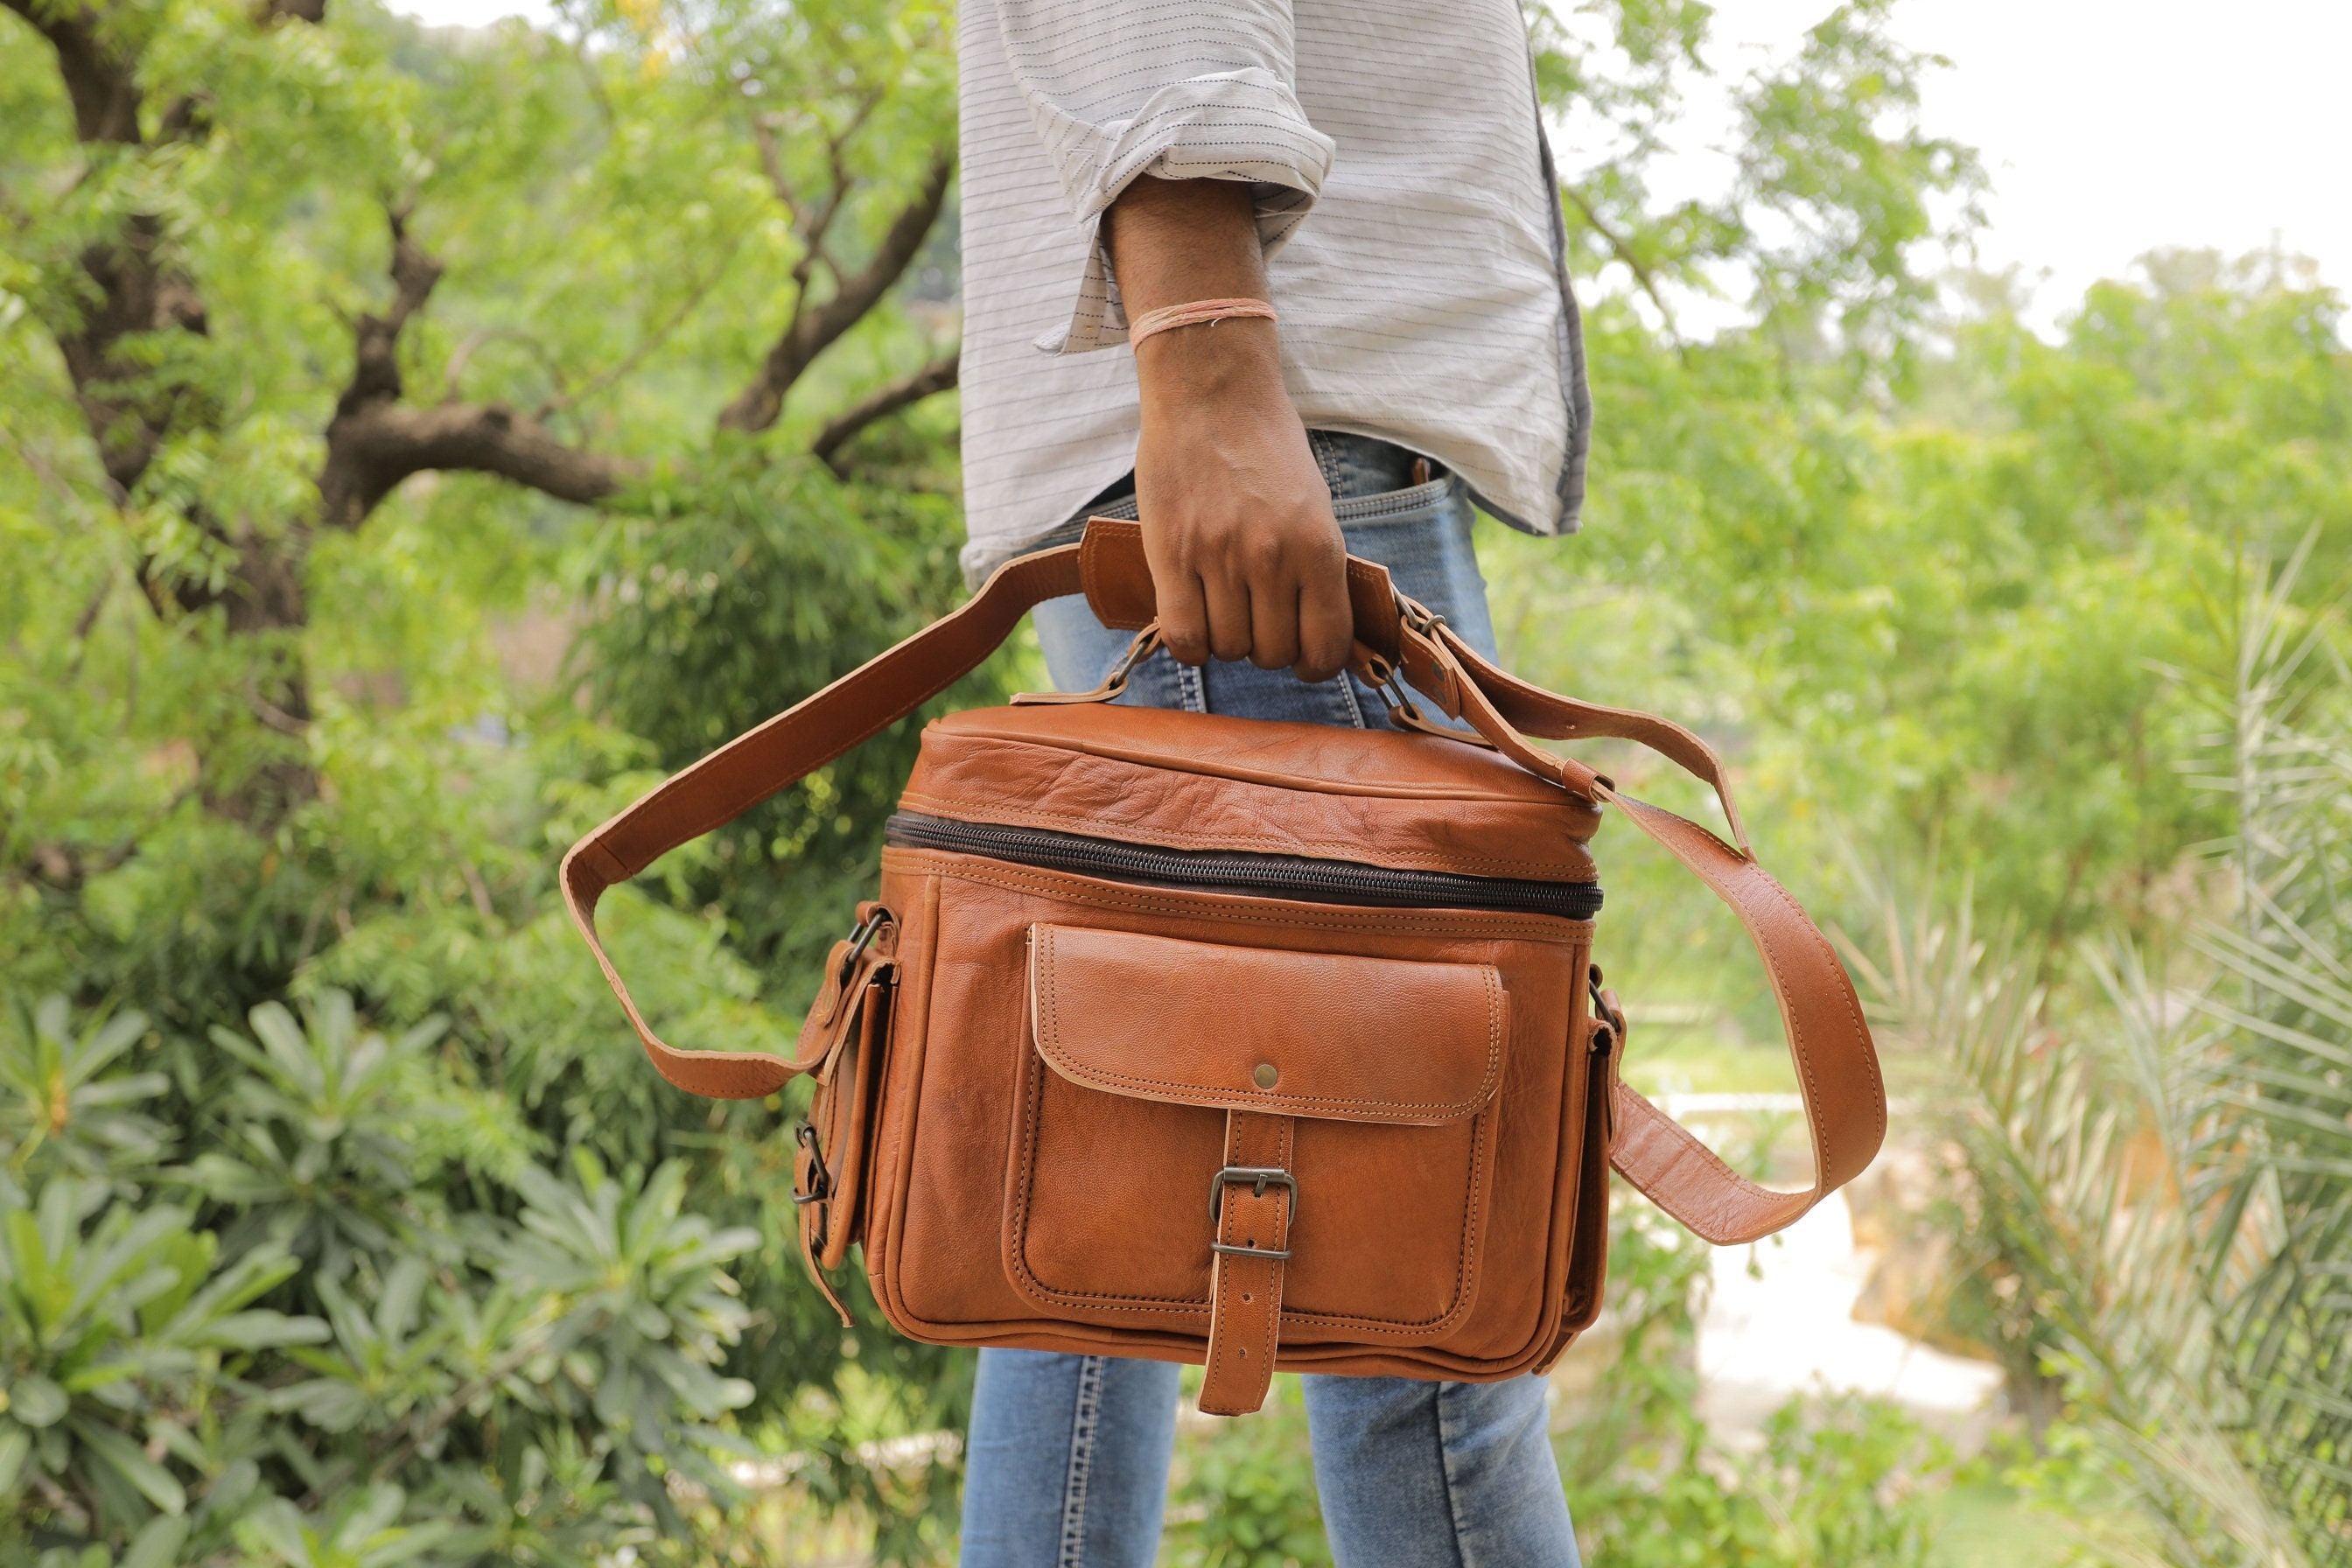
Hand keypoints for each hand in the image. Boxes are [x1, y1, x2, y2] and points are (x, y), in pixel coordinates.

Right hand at [1106, 176, 1352, 682]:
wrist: (1211, 393)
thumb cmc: (1267, 448)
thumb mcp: (1316, 506)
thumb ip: (1317, 568)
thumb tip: (1318, 634)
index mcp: (1319, 546)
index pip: (1324, 646)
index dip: (1314, 664)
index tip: (1302, 655)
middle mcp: (1272, 558)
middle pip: (1271, 654)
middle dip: (1266, 648)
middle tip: (1257, 620)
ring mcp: (1220, 558)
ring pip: (1227, 648)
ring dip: (1226, 641)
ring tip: (1222, 609)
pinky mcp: (1173, 556)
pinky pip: (1183, 636)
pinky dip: (1189, 644)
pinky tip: (1192, 621)